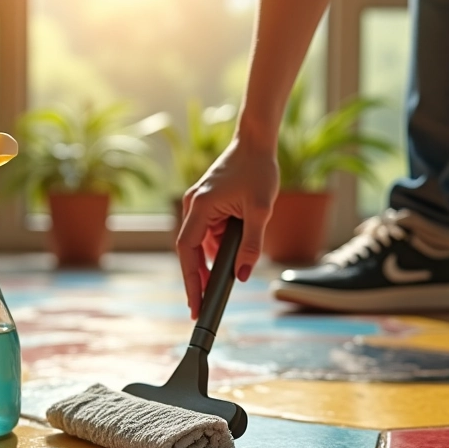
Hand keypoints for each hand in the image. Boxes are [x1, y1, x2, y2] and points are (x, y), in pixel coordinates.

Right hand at [176, 136, 278, 317]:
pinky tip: (230, 252)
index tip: (194, 302)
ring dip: (212, 260)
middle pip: (190, 251)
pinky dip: (218, 245)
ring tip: (222, 277)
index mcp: (201, 207)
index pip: (187, 251)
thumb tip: (242, 275)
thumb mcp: (261, 210)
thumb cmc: (258, 170)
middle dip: (197, 278)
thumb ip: (252, 244)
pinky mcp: (206, 204)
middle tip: (202, 305)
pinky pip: (208, 232)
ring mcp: (198, 205)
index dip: (189, 279)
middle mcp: (193, 207)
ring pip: (201, 243)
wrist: (256, 142)